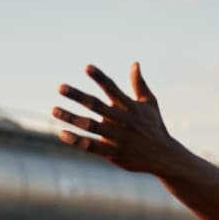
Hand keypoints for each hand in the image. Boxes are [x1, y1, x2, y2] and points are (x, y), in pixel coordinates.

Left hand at [52, 63, 178, 173]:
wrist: (164, 156)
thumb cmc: (155, 127)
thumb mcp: (150, 103)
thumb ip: (139, 84)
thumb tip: (135, 63)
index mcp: (130, 107)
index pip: (112, 88)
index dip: (100, 77)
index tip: (87, 67)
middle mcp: (123, 120)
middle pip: (96, 105)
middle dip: (77, 96)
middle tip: (60, 87)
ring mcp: (117, 137)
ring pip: (90, 126)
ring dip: (71, 118)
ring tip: (54, 110)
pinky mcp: (113, 153)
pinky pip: (92, 146)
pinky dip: (77, 140)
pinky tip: (63, 133)